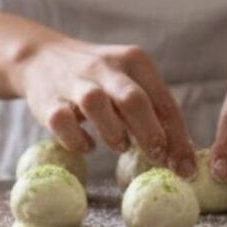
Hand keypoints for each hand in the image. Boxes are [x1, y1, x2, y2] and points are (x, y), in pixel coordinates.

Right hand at [12, 38, 195, 176]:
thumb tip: (180, 154)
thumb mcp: (128, 82)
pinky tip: (87, 146)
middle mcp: (106, 66)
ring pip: (96, 103)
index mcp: (134, 61)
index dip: (178, 138)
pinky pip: (62, 121)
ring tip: (121, 145)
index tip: (186, 169)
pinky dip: (77, 140)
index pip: (164, 101)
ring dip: (113, 132)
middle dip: (150, 133)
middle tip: (157, 158)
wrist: (41, 57)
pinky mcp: (48, 100)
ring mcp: (75, 81)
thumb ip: (151, 110)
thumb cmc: (98, 79)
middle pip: (133, 99)